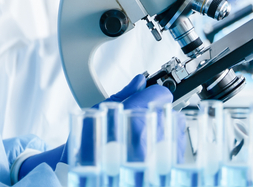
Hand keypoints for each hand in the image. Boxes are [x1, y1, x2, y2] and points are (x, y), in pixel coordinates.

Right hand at [18, 75, 170, 178]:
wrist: (76, 172)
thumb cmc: (85, 143)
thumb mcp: (98, 111)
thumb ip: (124, 94)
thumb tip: (140, 80)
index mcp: (131, 121)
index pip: (160, 95)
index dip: (155, 92)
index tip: (153, 94)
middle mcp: (146, 141)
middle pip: (169, 111)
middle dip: (159, 110)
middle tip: (147, 113)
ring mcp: (154, 158)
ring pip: (176, 129)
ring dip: (166, 126)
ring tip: (149, 130)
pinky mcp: (158, 169)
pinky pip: (175, 149)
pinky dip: (169, 142)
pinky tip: (156, 143)